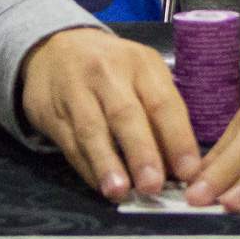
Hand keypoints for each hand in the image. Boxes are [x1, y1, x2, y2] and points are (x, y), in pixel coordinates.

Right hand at [20, 27, 201, 202]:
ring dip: (107, 164)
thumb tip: (179, 167)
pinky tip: (100, 186)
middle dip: (141, 152)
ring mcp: (76, 91)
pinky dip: (87, 167)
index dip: (176, 138)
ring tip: (119, 191)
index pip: (162, 102)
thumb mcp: (142, 75)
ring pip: (92, 131)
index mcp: (141, 65)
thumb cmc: (113, 68)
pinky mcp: (51, 112)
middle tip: (153, 185)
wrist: (55, 47)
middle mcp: (108, 74)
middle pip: (126, 115)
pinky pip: (70, 143)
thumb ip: (160, 115)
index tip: (188, 171)